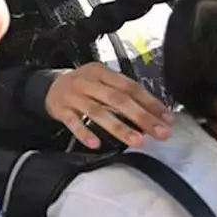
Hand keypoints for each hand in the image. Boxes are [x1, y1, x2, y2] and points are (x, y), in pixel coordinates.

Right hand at [45, 63, 173, 148]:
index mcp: (102, 72)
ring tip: (137, 141)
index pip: (130, 87)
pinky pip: (73, 123)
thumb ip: (122, 93)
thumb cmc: (83, 86)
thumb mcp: (102, 81)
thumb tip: (153, 114)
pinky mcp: (61, 110)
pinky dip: (84, 133)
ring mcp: (73, 96)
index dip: (150, 102)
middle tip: (159, 132)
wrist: (50, 86)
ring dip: (119, 127)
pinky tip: (96, 144)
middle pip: (117, 100)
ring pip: (98, 112)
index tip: (166, 118)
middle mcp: (88, 82)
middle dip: (141, 117)